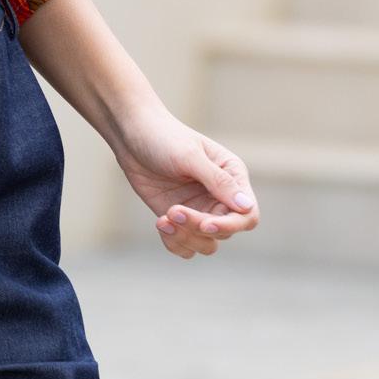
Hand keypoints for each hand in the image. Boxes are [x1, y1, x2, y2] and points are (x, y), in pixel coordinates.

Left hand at [111, 98, 259, 259]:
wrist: (131, 134)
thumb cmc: (163, 137)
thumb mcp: (190, 156)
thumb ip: (218, 182)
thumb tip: (246, 207)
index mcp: (232, 177)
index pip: (246, 215)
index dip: (230, 225)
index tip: (205, 224)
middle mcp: (220, 196)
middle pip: (225, 232)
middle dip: (198, 228)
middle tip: (172, 212)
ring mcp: (199, 209)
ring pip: (207, 243)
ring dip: (186, 239)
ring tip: (164, 220)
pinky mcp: (178, 217)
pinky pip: (186, 245)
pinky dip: (175, 243)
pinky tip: (160, 224)